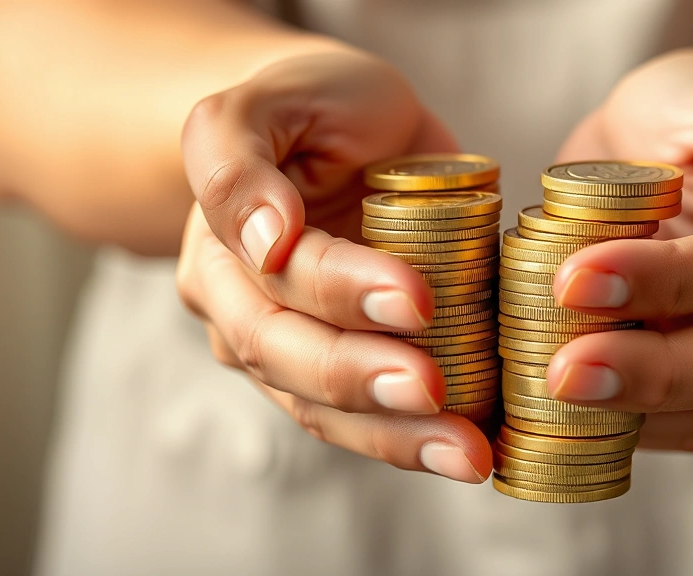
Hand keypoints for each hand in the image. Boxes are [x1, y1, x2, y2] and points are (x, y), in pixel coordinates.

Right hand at [176, 50, 490, 482]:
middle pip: (294, 360)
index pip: (284, 278)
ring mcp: (287, 351)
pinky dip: (414, 440)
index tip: (417, 299)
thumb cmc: (313, 104)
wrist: (340, 127)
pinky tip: (471, 452)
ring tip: (467, 455)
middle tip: (436, 395)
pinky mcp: (337, 373)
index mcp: (222, 246)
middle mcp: (242, 310)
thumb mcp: (270, 100)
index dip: (346, 292)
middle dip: (365, 383)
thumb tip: (264, 241)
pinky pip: (365, 420)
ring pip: (325, 411)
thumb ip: (238, 158)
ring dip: (395, 437)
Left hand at [548, 51, 692, 450]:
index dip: (658, 284)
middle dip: (641, 374)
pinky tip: (549, 409)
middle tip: (559, 372)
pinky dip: (609, 426)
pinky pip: (660, 426)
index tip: (575, 278)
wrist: (668, 137)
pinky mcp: (689, 384)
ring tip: (542, 392)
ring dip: (624, 413)